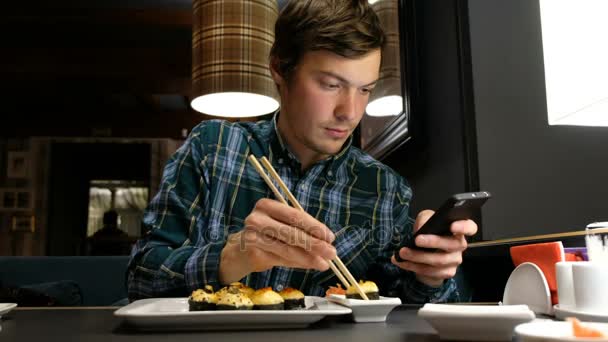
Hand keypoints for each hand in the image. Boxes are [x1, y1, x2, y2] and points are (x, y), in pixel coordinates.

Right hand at [219, 198, 336, 283]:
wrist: (239, 250)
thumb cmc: (266, 235)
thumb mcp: (281, 227)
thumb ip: (301, 232)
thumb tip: (326, 243)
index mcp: (266, 205)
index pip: (295, 215)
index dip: (315, 227)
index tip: (330, 237)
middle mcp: (257, 219)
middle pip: (292, 232)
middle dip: (315, 244)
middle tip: (332, 253)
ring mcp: (253, 236)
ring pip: (287, 248)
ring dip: (309, 258)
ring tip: (324, 264)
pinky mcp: (253, 253)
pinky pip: (281, 259)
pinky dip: (299, 263)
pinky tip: (311, 265)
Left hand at [391, 210, 476, 286]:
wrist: (425, 251)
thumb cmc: (429, 232)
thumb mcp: (426, 219)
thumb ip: (425, 218)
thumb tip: (422, 227)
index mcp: (458, 229)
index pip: (470, 227)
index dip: (464, 226)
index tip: (453, 225)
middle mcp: (460, 245)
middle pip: (452, 245)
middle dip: (433, 242)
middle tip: (416, 239)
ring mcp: (455, 260)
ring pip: (438, 260)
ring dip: (418, 256)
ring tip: (403, 252)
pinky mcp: (446, 272)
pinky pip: (430, 271)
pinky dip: (413, 266)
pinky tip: (402, 262)